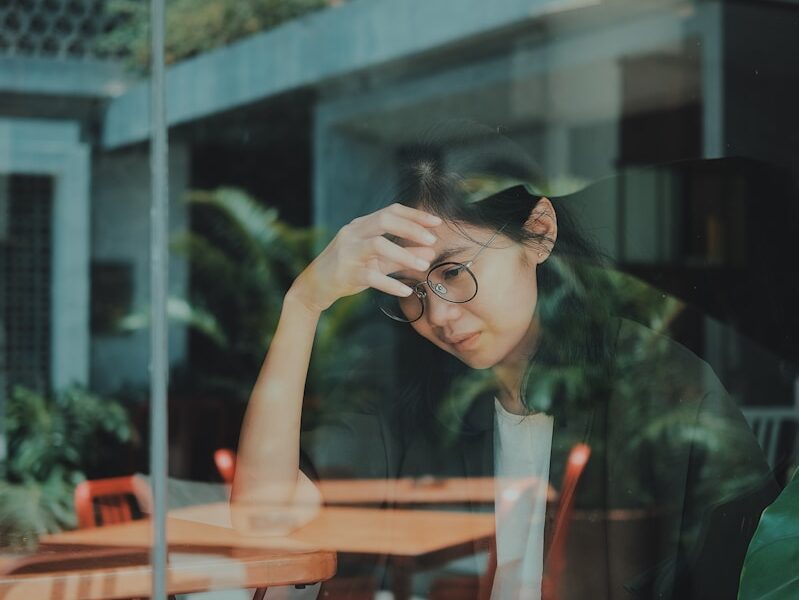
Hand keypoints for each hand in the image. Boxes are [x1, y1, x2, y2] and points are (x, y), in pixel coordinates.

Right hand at [290, 203, 441, 312]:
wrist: (315, 286)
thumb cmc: (349, 269)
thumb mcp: (377, 260)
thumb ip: (402, 255)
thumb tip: (430, 252)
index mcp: (361, 225)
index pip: (391, 211)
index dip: (415, 215)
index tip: (437, 222)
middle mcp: (353, 233)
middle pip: (385, 220)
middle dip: (412, 228)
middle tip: (433, 240)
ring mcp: (348, 252)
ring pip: (378, 245)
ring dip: (404, 254)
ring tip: (424, 266)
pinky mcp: (345, 273)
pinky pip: (371, 276)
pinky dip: (391, 284)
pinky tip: (406, 291)